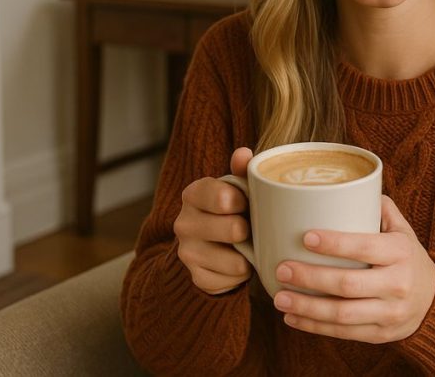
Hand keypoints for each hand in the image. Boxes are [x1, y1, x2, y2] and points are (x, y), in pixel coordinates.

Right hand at [174, 147, 253, 294]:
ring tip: (249, 245)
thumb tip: (243, 154)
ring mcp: (187, 252)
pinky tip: (241, 262)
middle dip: (250, 230)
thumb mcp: (238, 186)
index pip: (223, 198)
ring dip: (250, 255)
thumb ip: (242, 170)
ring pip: (236, 260)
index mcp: (194, 194)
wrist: (214, 242)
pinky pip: (232, 280)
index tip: (246, 203)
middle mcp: (184, 223)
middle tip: (251, 227)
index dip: (243, 202)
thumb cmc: (233, 207)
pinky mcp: (197, 277)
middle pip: (234, 229)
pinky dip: (242, 274)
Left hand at [272, 195, 434, 343]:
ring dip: (306, 307)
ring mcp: (389, 312)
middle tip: (282, 269)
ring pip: (342, 314)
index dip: (334, 243)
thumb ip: (380, 209)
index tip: (305, 237)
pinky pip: (343, 333)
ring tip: (279, 298)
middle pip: (347, 283)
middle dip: (310, 277)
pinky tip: (292, 318)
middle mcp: (397, 283)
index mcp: (400, 252)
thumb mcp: (403, 231)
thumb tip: (349, 185)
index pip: (364, 246)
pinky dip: (314, 327)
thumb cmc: (408, 258)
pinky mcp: (380, 334)